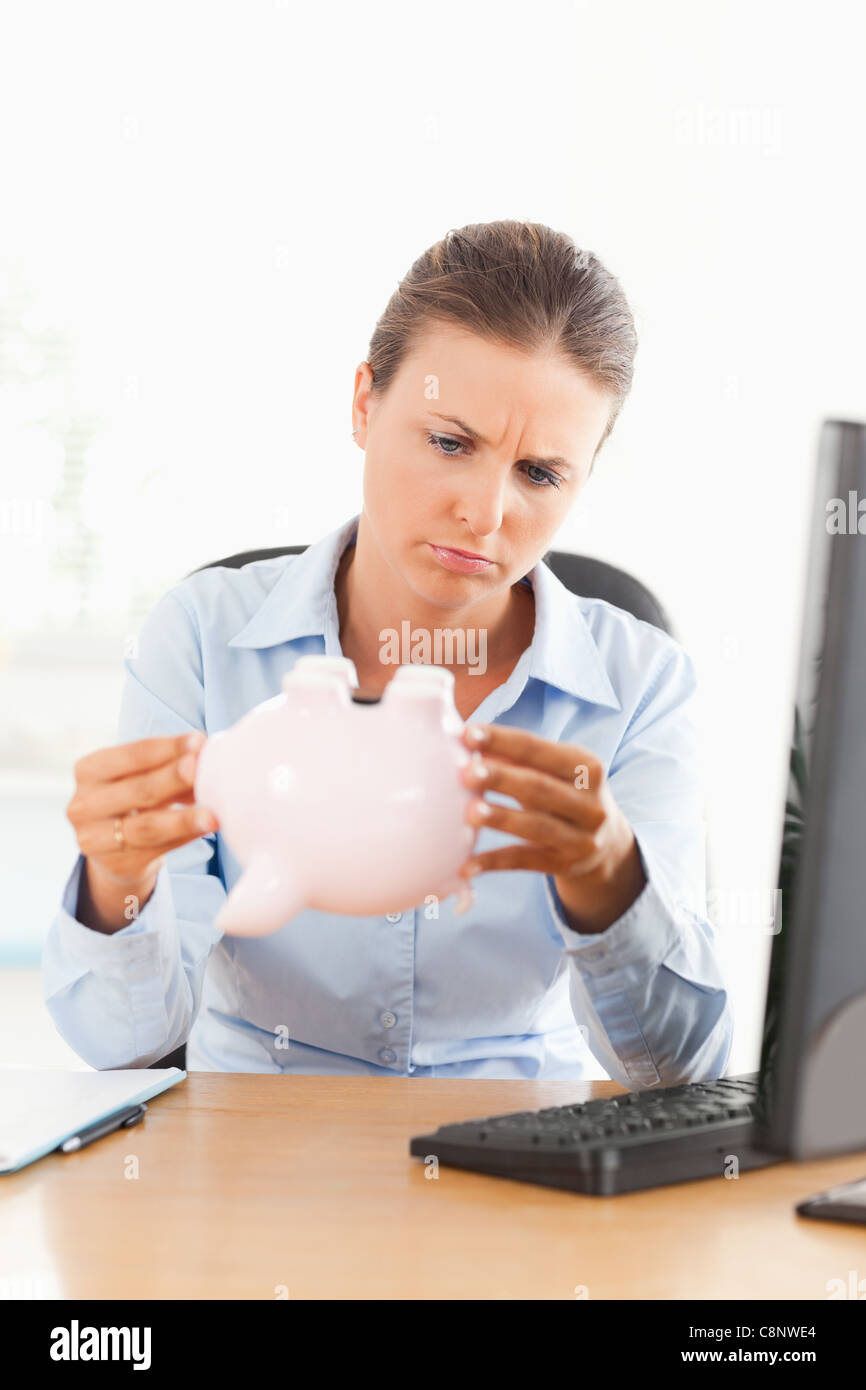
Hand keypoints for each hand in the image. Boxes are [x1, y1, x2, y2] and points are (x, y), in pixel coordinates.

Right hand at [67, 732, 218, 888]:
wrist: (115, 850)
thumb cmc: (134, 799)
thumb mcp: (142, 777)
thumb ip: (169, 767)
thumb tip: (204, 757)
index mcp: (88, 771)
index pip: (132, 755)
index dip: (167, 748)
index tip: (199, 741)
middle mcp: (83, 805)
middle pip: (138, 790)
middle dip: (174, 778)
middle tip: (201, 770)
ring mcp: (94, 839)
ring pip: (147, 827)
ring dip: (184, 819)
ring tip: (212, 814)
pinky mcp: (117, 865)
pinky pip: (157, 850)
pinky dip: (185, 838)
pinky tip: (205, 829)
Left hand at [457, 722, 646, 933]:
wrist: (606, 842)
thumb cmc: (564, 793)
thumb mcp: (553, 771)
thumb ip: (516, 758)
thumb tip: (466, 743)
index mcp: (586, 767)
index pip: (538, 750)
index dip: (502, 740)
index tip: (467, 734)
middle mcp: (590, 803)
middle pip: (540, 788)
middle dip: (502, 779)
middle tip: (467, 773)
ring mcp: (581, 838)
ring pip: (536, 827)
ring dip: (501, 818)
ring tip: (470, 812)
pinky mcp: (564, 865)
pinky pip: (525, 862)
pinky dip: (494, 863)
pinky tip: (466, 865)